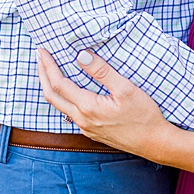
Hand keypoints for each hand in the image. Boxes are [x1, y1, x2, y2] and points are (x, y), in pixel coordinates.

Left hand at [38, 47, 173, 159]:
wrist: (154, 143)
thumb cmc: (144, 116)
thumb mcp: (126, 89)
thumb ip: (103, 72)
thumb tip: (81, 56)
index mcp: (88, 107)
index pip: (59, 84)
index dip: (48, 66)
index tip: (43, 51)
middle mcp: (82, 119)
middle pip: (52, 96)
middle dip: (43, 75)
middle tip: (39, 57)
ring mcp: (85, 128)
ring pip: (59, 106)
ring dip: (51, 87)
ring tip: (49, 71)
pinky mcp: (91, 131)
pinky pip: (69, 112)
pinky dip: (62, 97)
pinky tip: (69, 91)